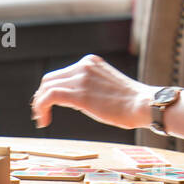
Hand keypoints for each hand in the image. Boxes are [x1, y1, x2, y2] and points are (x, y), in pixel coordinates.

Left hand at [31, 55, 152, 130]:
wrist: (144, 105)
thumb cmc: (131, 103)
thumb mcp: (107, 86)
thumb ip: (90, 87)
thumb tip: (77, 99)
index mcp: (90, 62)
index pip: (61, 74)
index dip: (50, 90)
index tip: (48, 106)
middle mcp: (83, 66)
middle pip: (49, 79)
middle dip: (41, 97)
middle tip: (41, 113)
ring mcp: (81, 78)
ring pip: (46, 87)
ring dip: (39, 105)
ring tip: (41, 119)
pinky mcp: (79, 93)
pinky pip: (49, 97)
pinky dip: (41, 108)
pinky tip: (44, 120)